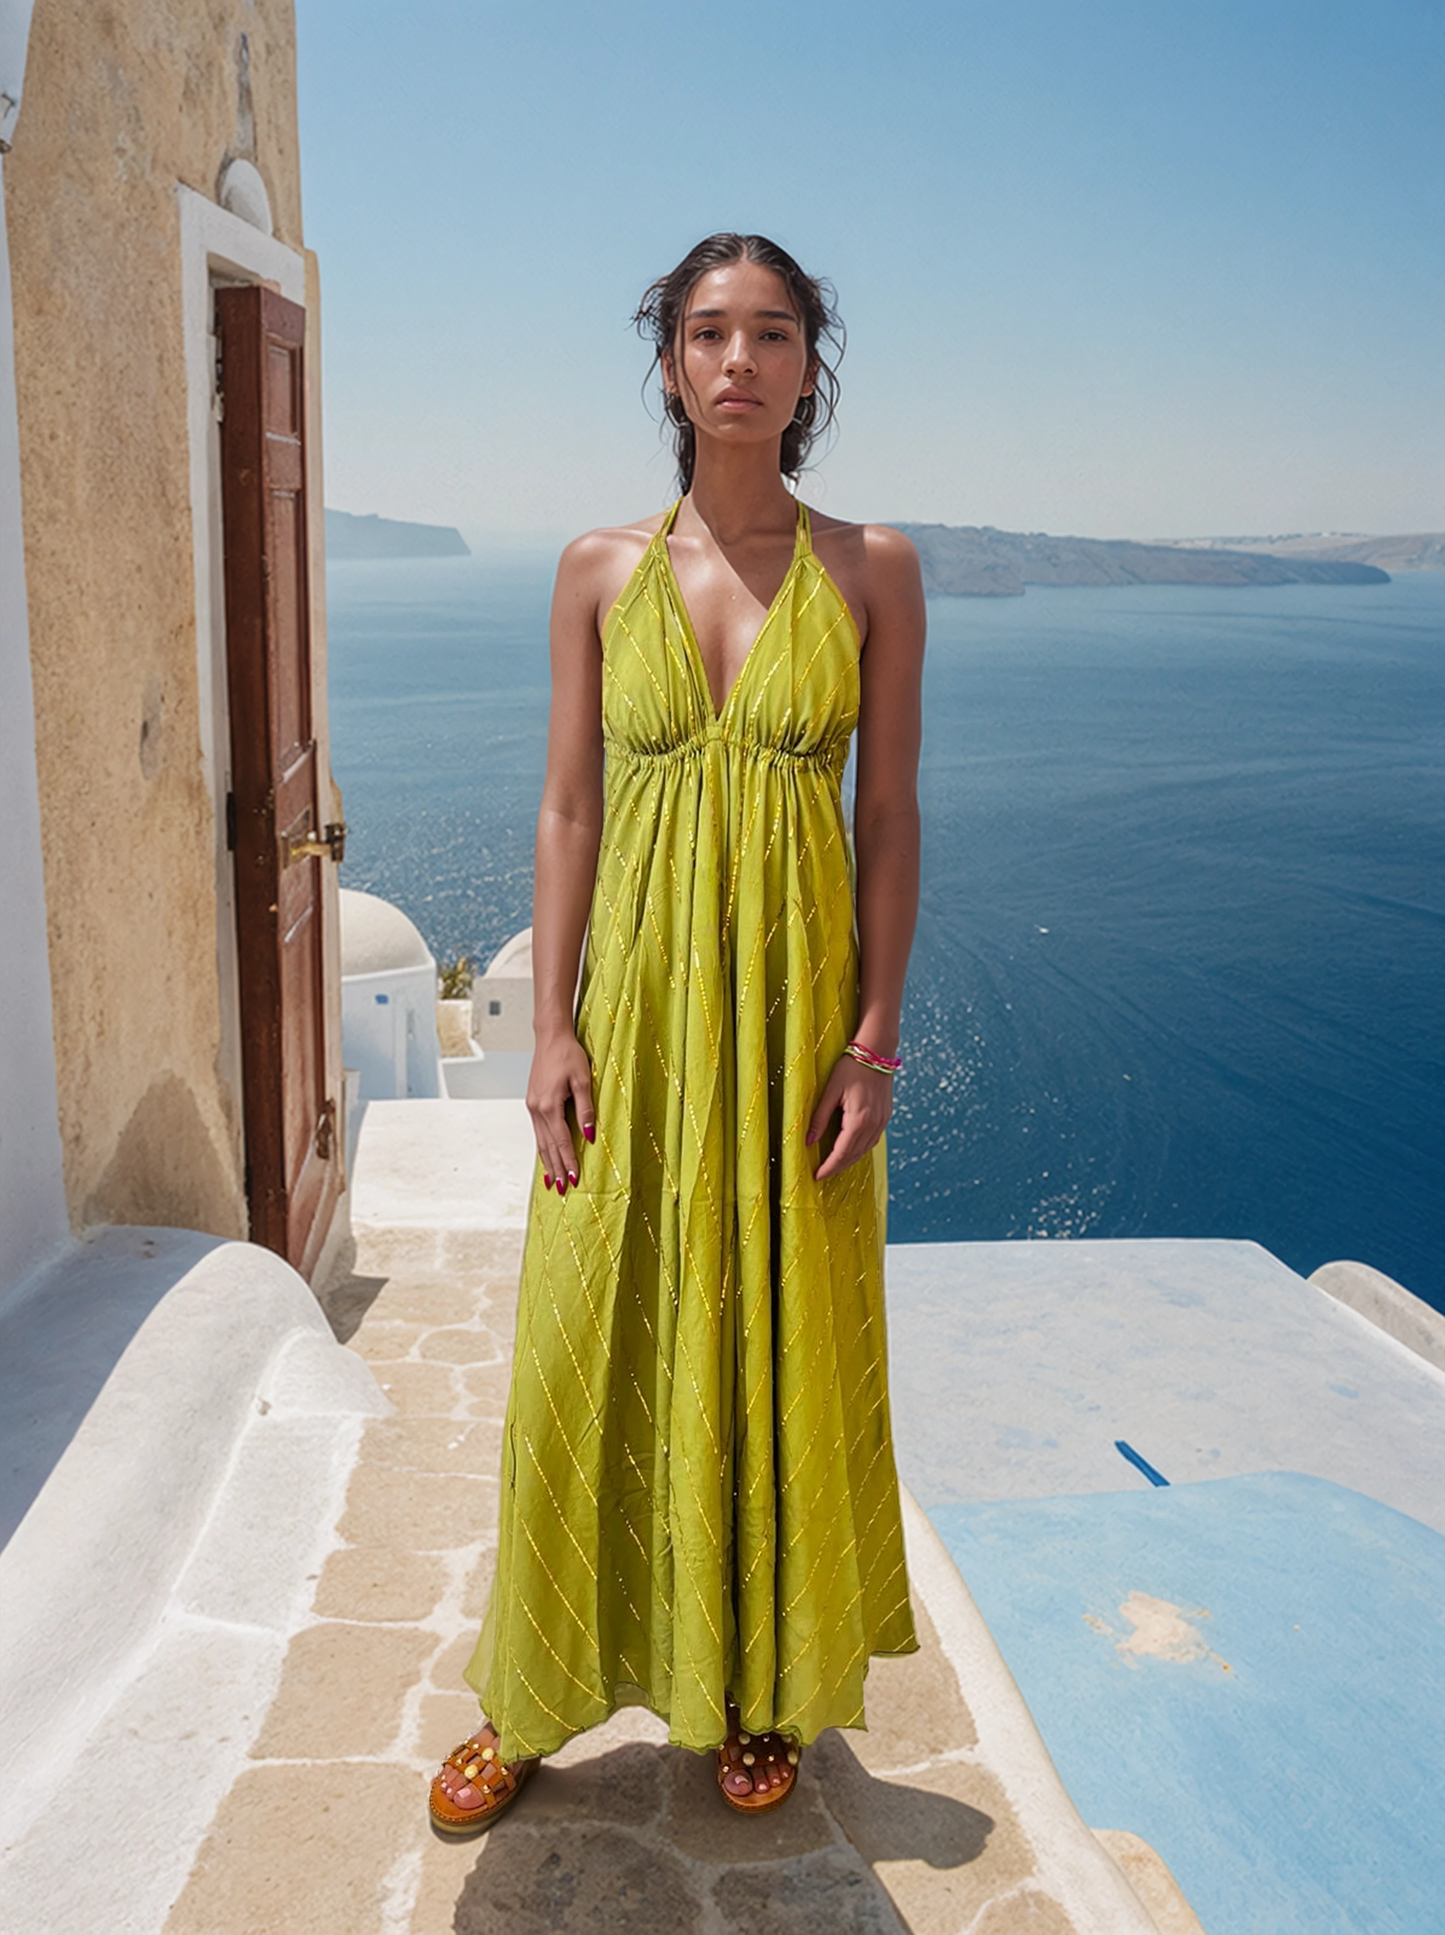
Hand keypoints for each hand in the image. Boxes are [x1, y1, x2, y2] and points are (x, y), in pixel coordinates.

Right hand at [526, 1026, 594, 1196]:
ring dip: (548, 1161)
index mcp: (549, 1105)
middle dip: (556, 1169)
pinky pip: (538, 1131)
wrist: (550, 1037)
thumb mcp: (583, 1080)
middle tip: (562, 1190)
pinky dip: (543, 1147)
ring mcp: (532, 1106)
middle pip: (547, 1146)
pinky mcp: (532, 1102)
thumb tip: (589, 1135)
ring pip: (540, 1141)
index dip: (568, 1161)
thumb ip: (586, 1109)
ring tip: (553, 1181)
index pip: (561, 1141)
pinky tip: (547, 1156)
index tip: (574, 1179)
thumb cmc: (569, 1054)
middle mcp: (537, 1109)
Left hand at [806, 1054, 892, 1179]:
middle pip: (854, 1155)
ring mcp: (882, 1121)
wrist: (877, 1051)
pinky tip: (851, 1149)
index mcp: (858, 1120)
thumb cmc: (851, 1067)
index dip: (829, 1167)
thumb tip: (809, 1141)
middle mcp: (873, 1124)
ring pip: (865, 1150)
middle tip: (823, 1174)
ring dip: (849, 1160)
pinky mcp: (885, 1116)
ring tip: (834, 1165)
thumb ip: (819, 1118)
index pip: (841, 1153)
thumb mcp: (830, 1091)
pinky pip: (872, 1140)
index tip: (817, 1176)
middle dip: (838, 1167)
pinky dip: (860, 1149)